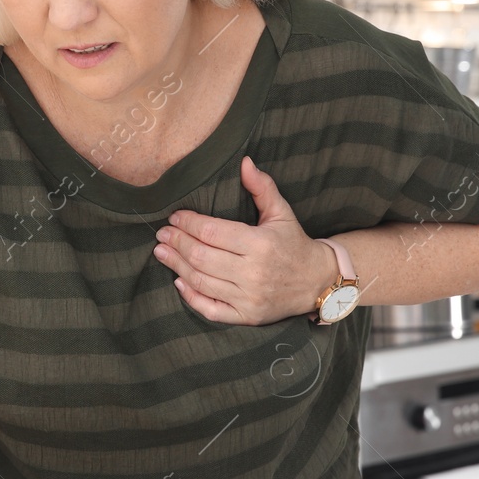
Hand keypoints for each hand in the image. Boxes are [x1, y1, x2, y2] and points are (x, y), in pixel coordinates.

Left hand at [154, 156, 336, 324]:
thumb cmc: (294, 244)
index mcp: (260, 244)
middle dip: (177, 243)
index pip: (212, 232)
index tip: (175, 217)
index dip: (188, 223)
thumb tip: (244, 162)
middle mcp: (253, 273)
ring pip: (201, 282)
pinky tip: (179, 282)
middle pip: (201, 257)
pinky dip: (191, 297)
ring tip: (161, 252)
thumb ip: (262, 187)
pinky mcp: (247, 316)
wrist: (317, 283)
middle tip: (162, 234)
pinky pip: (211, 309)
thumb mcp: (282, 212)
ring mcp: (249, 297)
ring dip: (176, 266)